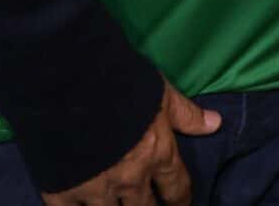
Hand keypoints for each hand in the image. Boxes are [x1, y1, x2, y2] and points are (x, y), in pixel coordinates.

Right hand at [39, 81, 220, 205]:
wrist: (72, 86)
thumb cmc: (123, 84)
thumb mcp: (162, 94)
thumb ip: (186, 114)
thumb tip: (216, 124)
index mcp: (157, 155)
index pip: (177, 188)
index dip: (180, 200)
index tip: (181, 205)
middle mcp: (131, 179)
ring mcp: (96, 189)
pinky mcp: (62, 192)